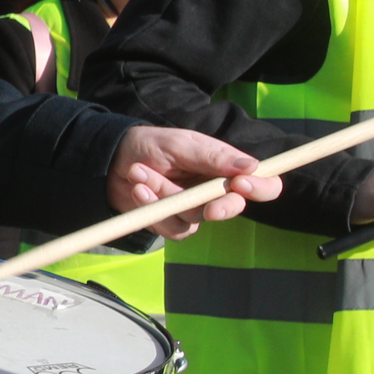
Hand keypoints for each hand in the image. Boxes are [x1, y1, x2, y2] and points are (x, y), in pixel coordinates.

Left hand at [106, 126, 283, 232]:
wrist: (111, 160)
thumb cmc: (151, 145)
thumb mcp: (181, 144)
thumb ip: (213, 157)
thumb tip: (252, 167)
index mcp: (226, 167)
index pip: (262, 183)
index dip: (261, 188)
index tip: (242, 185)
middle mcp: (214, 191)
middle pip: (234, 208)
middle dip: (221, 208)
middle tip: (209, 207)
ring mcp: (193, 209)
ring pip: (194, 218)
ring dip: (165, 195)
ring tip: (140, 172)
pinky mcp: (172, 223)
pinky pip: (172, 228)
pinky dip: (152, 208)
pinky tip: (138, 188)